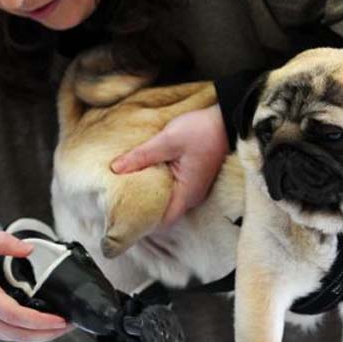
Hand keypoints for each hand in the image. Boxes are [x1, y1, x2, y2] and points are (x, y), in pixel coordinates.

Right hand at [0, 231, 74, 341]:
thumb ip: (3, 242)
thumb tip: (29, 249)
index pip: (13, 315)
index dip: (40, 321)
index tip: (61, 319)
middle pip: (18, 335)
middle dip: (48, 334)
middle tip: (70, 324)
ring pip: (14, 339)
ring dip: (40, 337)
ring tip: (62, 326)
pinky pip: (7, 335)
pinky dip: (27, 334)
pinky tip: (41, 326)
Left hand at [110, 104, 228, 228]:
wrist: (226, 119)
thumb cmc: (202, 130)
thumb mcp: (168, 140)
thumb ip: (142, 156)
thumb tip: (116, 169)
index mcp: (187, 193)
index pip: (163, 222)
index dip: (144, 222)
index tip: (124, 215)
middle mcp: (192, 195)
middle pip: (164, 212)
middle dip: (143, 207)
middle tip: (120, 199)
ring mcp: (193, 187)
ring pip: (167, 199)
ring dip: (150, 194)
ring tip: (128, 186)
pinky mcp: (192, 177)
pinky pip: (172, 188)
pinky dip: (158, 184)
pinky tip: (144, 174)